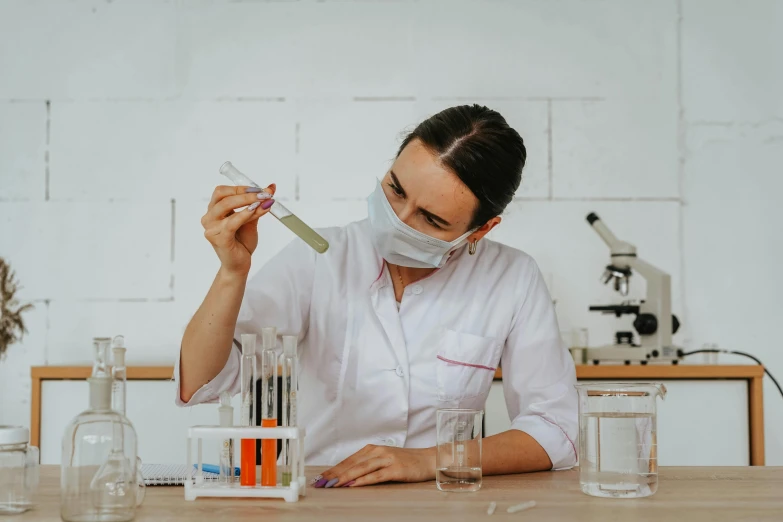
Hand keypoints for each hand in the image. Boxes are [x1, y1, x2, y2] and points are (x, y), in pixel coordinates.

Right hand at [201, 184, 275, 275]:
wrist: (240, 264)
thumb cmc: (242, 242)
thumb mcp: (251, 219)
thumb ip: (257, 204)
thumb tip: (271, 188)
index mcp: (214, 210)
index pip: (222, 191)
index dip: (241, 188)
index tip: (260, 189)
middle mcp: (209, 218)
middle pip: (223, 196)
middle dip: (245, 193)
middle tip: (263, 194)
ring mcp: (212, 228)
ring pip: (227, 206)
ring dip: (247, 202)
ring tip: (263, 201)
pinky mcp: (219, 239)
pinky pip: (231, 222)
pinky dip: (244, 214)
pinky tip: (254, 211)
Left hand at [316, 445, 435, 487]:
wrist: (428, 460)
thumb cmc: (405, 462)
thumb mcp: (384, 460)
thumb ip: (367, 465)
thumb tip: (346, 476)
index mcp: (373, 449)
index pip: (348, 460)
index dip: (333, 469)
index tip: (320, 477)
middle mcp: (378, 451)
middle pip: (352, 464)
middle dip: (334, 474)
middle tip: (320, 482)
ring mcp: (387, 459)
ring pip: (362, 468)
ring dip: (345, 477)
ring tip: (332, 484)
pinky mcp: (396, 469)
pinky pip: (377, 475)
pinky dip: (364, 480)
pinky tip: (354, 485)